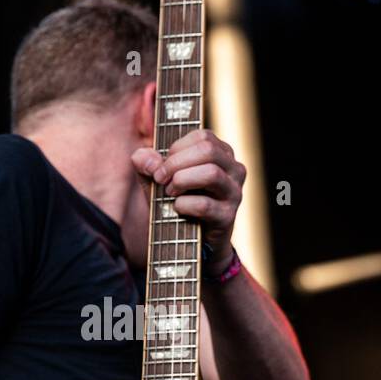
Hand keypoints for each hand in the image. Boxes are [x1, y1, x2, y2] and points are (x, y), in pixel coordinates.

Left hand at [131, 129, 245, 276]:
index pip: (202, 136)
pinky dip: (183, 205)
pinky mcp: (228, 216)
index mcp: (221, 153)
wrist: (193, 243)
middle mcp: (234, 169)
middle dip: (175, 163)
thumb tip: (146, 159)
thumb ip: (146, 163)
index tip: (161, 165)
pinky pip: (204, 204)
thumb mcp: (157, 179)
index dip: (176, 148)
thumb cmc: (177, 202)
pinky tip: (176, 208)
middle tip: (160, 178)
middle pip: (207, 150)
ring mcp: (234, 193)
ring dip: (181, 181)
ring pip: (211, 173)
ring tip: (169, 192)